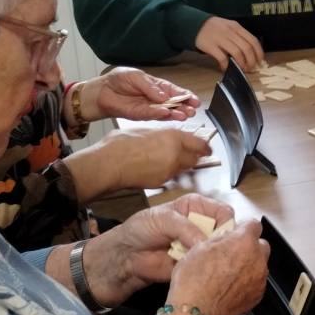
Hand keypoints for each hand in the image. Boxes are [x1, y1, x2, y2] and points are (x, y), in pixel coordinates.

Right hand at [64, 127, 211, 199]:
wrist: (108, 165)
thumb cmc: (120, 145)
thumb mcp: (144, 131)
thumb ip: (161, 135)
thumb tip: (166, 138)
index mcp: (172, 137)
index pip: (198, 144)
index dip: (204, 146)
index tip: (206, 147)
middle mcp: (175, 155)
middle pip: (194, 158)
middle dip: (194, 156)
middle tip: (191, 154)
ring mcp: (169, 171)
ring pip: (183, 168)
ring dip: (181, 164)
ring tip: (169, 160)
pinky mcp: (161, 182)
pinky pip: (170, 176)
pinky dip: (168, 172)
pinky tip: (156, 167)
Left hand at [81, 194, 234, 304]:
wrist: (126, 256)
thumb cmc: (141, 230)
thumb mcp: (163, 219)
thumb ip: (186, 227)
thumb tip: (206, 243)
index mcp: (197, 207)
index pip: (223, 211)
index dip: (226, 222)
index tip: (221, 234)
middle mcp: (202, 225)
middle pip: (226, 232)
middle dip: (222, 241)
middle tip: (211, 250)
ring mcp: (200, 246)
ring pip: (220, 251)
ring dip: (213, 256)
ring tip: (201, 261)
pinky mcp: (196, 264)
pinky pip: (209, 266)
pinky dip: (206, 268)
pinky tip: (198, 269)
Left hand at [83, 68, 198, 122]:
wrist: (102, 90)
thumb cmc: (119, 80)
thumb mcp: (136, 76)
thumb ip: (150, 86)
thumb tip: (164, 95)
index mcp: (158, 87)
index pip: (175, 92)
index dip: (185, 96)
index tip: (195, 99)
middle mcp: (156, 99)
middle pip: (174, 104)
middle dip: (185, 107)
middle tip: (193, 110)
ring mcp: (149, 108)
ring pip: (166, 112)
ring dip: (176, 114)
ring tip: (185, 114)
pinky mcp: (140, 115)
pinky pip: (152, 115)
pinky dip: (159, 115)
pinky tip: (167, 113)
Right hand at [168, 213, 269, 314]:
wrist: (196, 313)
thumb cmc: (194, 282)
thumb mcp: (199, 247)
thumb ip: (220, 238)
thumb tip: (226, 238)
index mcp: (243, 242)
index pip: (253, 224)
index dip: (243, 227)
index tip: (236, 232)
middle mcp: (257, 259)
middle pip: (260, 245)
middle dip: (249, 246)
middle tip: (231, 253)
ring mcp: (259, 279)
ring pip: (259, 265)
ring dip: (248, 265)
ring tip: (228, 273)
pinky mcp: (257, 296)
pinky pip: (256, 283)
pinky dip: (247, 282)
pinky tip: (230, 286)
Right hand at [195, 16, 263, 72]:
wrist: (194, 24)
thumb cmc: (215, 29)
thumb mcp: (229, 27)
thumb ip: (239, 37)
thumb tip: (251, 53)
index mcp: (236, 27)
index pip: (253, 40)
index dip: (258, 52)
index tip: (260, 61)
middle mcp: (230, 32)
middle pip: (246, 48)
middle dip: (251, 61)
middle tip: (250, 68)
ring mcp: (220, 38)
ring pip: (237, 53)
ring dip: (241, 64)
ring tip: (241, 69)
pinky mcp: (210, 46)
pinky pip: (222, 58)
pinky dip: (226, 65)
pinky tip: (226, 68)